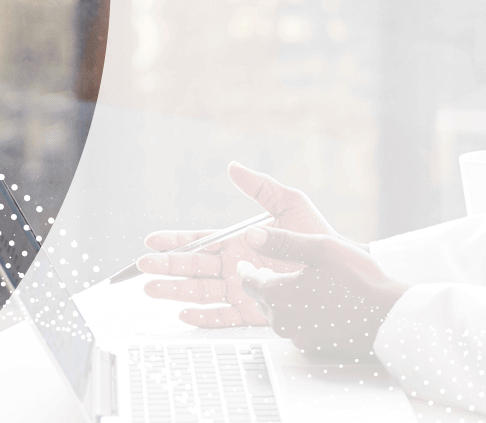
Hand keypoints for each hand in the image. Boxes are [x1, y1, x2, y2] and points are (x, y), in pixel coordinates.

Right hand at [137, 163, 337, 326]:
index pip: (199, 242)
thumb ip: (260, 187)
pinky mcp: (253, 311)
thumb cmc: (317, 235)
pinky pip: (223, 317)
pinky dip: (203, 318)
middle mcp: (235, 267)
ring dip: (174, 291)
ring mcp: (242, 289)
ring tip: (151, 289)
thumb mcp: (289, 203)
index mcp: (238, 242)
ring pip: (200, 292)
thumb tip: (233, 167)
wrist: (343, 268)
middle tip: (143, 267)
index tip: (152, 241)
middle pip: (193, 268)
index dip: (175, 242)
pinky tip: (184, 314)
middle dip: (166, 267)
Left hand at [237, 226, 411, 360]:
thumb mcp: (321, 249)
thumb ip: (282, 241)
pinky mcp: (310, 345)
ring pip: (276, 313)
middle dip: (261, 284)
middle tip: (265, 271)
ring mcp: (296, 335)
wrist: (387, 318)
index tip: (245, 264)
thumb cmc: (359, 282)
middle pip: (261, 298)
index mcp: (278, 294)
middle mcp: (281, 319)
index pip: (248, 281)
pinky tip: (310, 303)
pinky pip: (292, 326)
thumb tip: (251, 235)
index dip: (246, 270)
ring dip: (278, 299)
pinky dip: (294, 313)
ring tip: (289, 285)